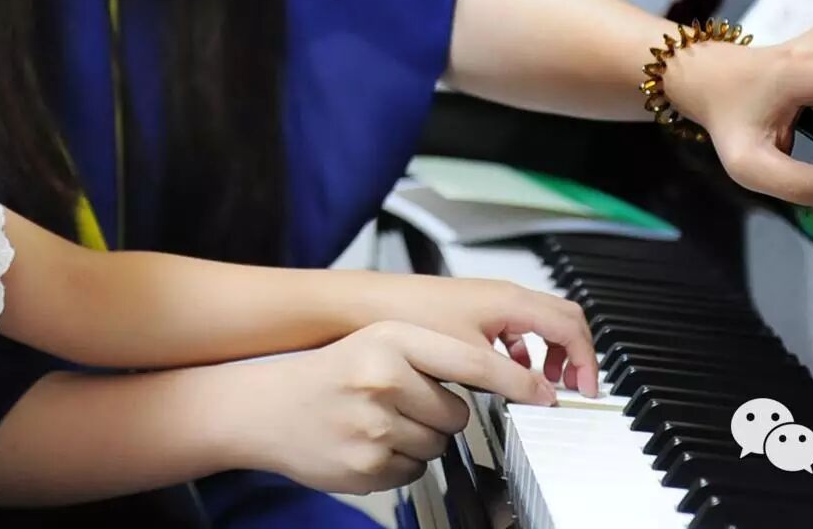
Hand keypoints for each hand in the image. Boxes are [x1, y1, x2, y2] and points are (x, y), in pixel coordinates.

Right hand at [227, 321, 555, 493]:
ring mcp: (376, 428)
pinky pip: (414, 471)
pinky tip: (368, 443)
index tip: (546, 393)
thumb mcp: (377, 341)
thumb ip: (430, 353)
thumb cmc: (327, 371)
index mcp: (392, 341)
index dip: (517, 381)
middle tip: (403, 403)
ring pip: (438, 446)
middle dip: (440, 414)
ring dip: (419, 439)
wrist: (266, 406)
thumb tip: (494, 376)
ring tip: (380, 421)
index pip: (473, 363)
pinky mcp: (368, 467)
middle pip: (458, 414)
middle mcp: (384, 381)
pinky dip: (398, 462)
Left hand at [369, 274, 597, 395]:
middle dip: (575, 354)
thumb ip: (511, 377)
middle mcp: (505, 297)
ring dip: (550, 354)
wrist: (369, 305)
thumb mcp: (469, 357)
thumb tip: (545, 395)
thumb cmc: (412, 316)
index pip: (571, 325)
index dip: (586, 359)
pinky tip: (508, 374)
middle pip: (562, 320)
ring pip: (539, 324)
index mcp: (512, 301)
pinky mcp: (474, 314)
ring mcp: (489, 304)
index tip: (586, 389)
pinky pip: (515, 330)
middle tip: (576, 387)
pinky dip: (524, 352)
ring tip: (545, 384)